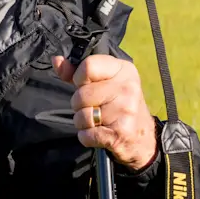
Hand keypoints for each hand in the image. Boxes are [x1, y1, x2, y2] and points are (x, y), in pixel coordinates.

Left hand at [52, 54, 158, 171]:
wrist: (143, 138)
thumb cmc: (116, 104)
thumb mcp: (101, 82)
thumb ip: (76, 71)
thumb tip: (56, 60)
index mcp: (124, 69)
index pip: (88, 66)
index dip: (78, 78)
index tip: (85, 84)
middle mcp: (128, 87)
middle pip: (81, 95)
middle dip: (79, 105)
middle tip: (95, 108)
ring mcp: (126, 110)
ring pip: (82, 116)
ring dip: (82, 123)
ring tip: (98, 121)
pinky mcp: (122, 133)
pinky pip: (86, 135)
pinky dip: (87, 137)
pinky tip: (100, 134)